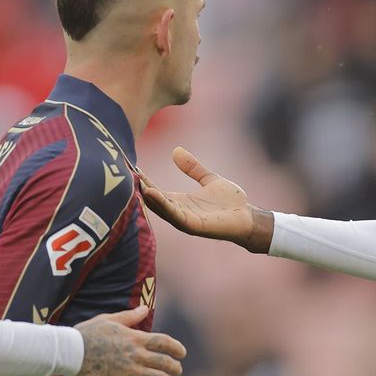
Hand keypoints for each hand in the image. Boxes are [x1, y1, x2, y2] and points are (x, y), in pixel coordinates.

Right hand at [73, 305, 185, 375]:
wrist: (71, 352)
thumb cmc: (88, 333)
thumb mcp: (109, 319)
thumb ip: (130, 316)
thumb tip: (144, 308)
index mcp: (135, 338)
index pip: (164, 342)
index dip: (177, 348)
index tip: (182, 353)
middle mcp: (136, 354)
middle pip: (165, 362)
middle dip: (175, 367)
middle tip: (178, 370)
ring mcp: (130, 370)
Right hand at [141, 146, 274, 252]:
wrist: (249, 217)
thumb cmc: (231, 202)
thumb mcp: (209, 180)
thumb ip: (193, 168)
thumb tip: (176, 150)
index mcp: (181, 202)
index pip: (156, 192)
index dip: (144, 181)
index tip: (132, 167)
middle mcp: (179, 212)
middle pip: (154, 201)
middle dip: (141, 190)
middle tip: (126, 176)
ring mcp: (186, 220)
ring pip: (162, 209)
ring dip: (149, 198)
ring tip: (138, 185)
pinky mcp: (195, 225)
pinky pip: (176, 216)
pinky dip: (164, 206)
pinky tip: (154, 195)